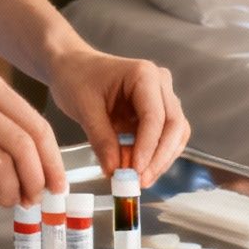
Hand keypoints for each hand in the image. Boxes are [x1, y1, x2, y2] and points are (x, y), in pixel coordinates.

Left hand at [45, 47, 189, 184]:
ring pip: (176, 134)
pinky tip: (137, 168)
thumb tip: (114, 171)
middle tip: (140, 181)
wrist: (72, 67)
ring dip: (160, 159)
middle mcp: (160, 83)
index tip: (136, 171)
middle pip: (174, 125)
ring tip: (137, 179)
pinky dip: (155, 155)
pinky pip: (165, 137)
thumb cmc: (76, 78)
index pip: (155, 116)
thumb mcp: (84, 108)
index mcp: (144, 74)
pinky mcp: (157, 112)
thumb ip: (101, 140)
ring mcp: (161, 97)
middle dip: (159, 157)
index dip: (148, 147)